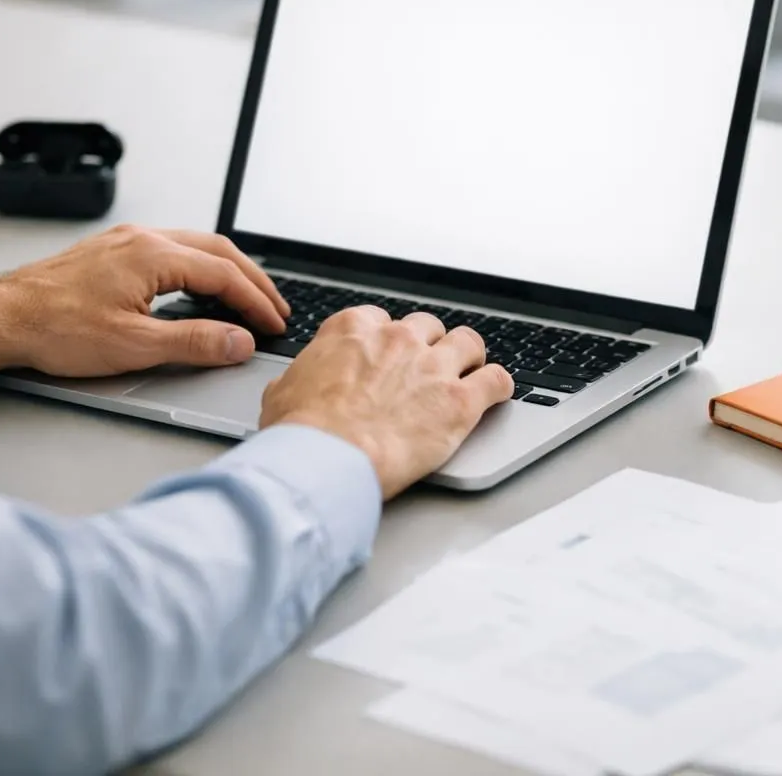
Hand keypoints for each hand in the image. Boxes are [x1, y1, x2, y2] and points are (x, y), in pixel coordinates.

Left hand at [0, 225, 289, 376]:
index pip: (224, 275)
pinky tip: (199, 287)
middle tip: (274, 309)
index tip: (274, 325)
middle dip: (252, 281)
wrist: (1, 319)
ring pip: (195, 246)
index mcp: (154, 255)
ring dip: (227, 271)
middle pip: (218, 251)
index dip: (256, 302)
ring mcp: (126, 242)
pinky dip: (199, 268)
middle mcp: (143, 239)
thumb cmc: (54, 329)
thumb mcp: (133, 345)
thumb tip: (239, 341)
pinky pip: (172, 250)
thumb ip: (194, 342)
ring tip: (246, 298)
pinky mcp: (111, 252)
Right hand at [259, 306, 514, 497]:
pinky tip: (496, 393)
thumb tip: (298, 382)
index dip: (386, 342)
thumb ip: (302, 377)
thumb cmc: (302, 433)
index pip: (381, 321)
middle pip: (427, 327)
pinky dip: (499, 386)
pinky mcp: (460, 402)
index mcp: (353, 330)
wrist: (328, 459)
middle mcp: (398, 340)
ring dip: (468, 357)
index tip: (387, 358)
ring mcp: (433, 367)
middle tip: (425, 370)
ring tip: (468, 372)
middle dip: (428, 346)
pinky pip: (497, 380)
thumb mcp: (282, 392)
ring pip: (467, 343)